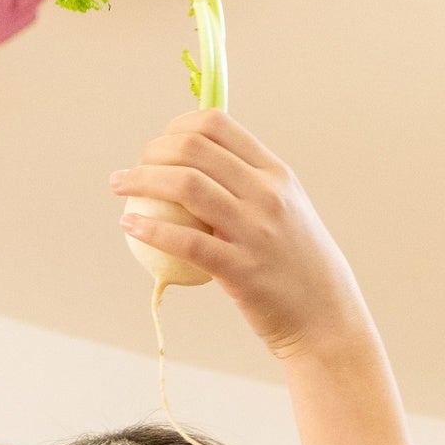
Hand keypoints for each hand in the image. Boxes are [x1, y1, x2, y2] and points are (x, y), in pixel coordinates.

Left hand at [110, 113, 370, 362]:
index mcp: (275, 173)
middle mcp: (267, 194)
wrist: (326, 319)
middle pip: (194, 149)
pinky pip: (186, 243)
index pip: (217, 125)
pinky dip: (150, 231)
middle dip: (151, 152)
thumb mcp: (284, 213)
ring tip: (119, 188)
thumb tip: (194, 167)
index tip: (159, 147)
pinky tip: (128, 227)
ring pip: (185, 187)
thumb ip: (247, 188)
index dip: (176, 127)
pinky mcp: (242, 270)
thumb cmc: (295, 265)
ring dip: (140, 182)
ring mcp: (256, 231)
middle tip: (132, 170)